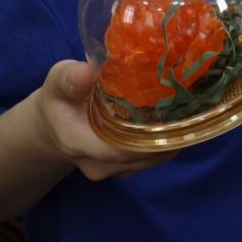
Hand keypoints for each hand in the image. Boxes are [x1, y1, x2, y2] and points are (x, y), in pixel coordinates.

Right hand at [29, 59, 172, 182]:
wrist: (56, 125)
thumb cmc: (60, 99)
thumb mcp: (57, 82)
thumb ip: (68, 79)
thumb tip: (85, 71)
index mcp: (79, 144)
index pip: (119, 149)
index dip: (147, 134)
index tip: (169, 110)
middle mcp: (97, 164)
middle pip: (141, 156)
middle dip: (165, 133)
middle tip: (185, 104)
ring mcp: (114, 170)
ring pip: (150, 160)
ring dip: (168, 138)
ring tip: (184, 110)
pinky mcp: (126, 168)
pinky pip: (151, 159)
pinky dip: (164, 141)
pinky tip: (174, 120)